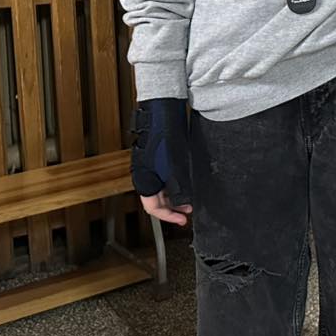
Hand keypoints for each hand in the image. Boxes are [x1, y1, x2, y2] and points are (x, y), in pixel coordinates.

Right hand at [132, 98, 192, 225]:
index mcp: (144, 181)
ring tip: (191, 197)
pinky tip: (188, 181)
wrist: (162, 115)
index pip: (153, 208)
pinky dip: (176, 183)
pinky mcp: (159, 158)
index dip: (169, 216)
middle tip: (189, 210)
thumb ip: (177, 188)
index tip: (183, 220)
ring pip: (163, 189)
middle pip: (158, 200)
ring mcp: (151, 167)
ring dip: (176, 196)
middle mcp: (145, 176)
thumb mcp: (174, 169)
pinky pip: (166, 177)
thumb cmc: (164, 140)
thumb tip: (183, 202)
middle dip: (174, 207)